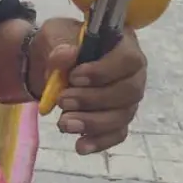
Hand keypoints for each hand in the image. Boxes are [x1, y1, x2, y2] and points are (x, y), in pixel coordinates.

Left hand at [30, 17, 147, 154]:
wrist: (49, 64)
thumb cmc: (60, 44)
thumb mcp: (55, 36)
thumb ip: (60, 46)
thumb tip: (67, 55)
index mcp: (124, 44)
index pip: (128, 59)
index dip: (103, 71)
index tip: (73, 77)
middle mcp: (133, 73)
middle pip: (129, 92)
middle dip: (94, 100)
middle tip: (62, 101)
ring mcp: (128, 99)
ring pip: (122, 116)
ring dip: (92, 123)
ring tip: (63, 123)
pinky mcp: (118, 119)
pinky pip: (117, 134)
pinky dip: (99, 142)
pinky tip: (80, 146)